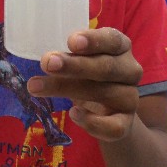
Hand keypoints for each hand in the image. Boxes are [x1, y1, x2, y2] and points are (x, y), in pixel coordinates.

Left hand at [26, 27, 142, 141]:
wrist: (106, 109)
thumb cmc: (87, 73)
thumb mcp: (79, 59)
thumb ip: (68, 55)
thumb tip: (45, 58)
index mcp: (120, 47)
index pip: (112, 40)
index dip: (93, 40)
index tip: (71, 41)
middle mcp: (130, 70)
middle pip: (105, 67)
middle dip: (74, 65)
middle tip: (47, 63)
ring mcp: (130, 97)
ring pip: (102, 93)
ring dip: (67, 89)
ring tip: (36, 86)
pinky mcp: (126, 122)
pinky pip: (114, 126)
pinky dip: (93, 122)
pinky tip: (73, 113)